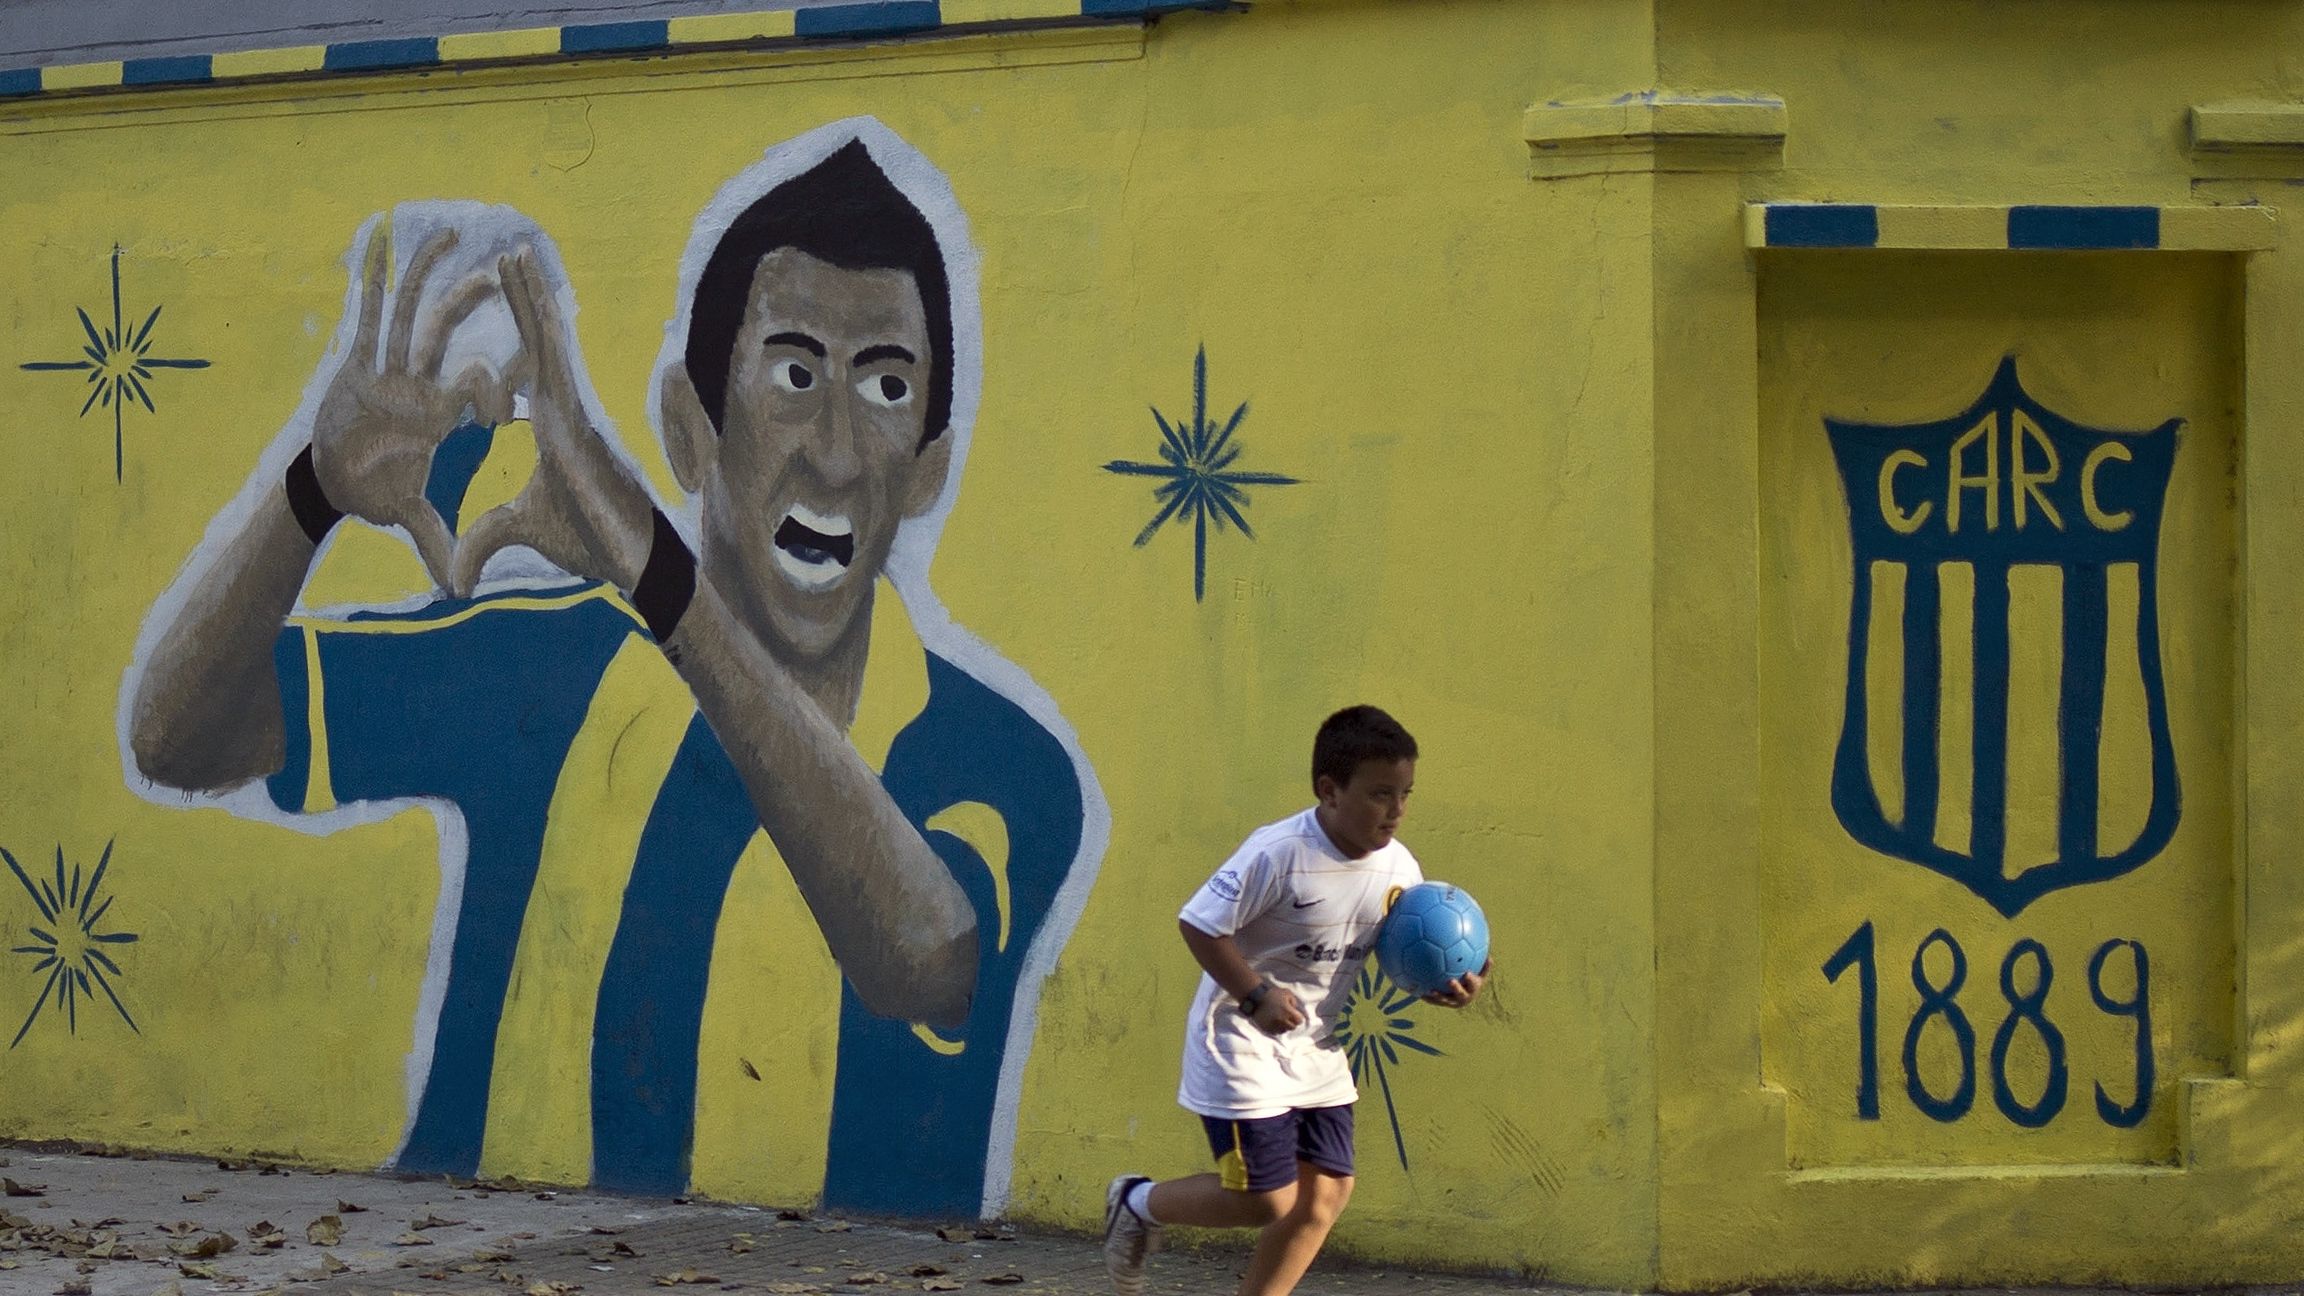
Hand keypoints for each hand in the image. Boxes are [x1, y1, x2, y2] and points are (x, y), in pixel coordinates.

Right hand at [311, 225, 516, 588]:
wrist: (337, 481)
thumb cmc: (377, 491)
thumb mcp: (409, 516)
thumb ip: (438, 546)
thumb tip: (461, 590)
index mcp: (438, 416)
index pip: (478, 390)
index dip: (499, 380)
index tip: (527, 354)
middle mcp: (417, 384)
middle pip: (449, 336)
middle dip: (472, 302)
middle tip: (502, 269)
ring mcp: (386, 368)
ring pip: (411, 312)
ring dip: (426, 274)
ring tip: (447, 234)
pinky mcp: (355, 360)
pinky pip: (364, 312)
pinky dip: (369, 278)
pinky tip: (377, 239)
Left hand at [452, 247, 654, 597]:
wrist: (628, 551)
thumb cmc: (588, 539)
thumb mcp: (517, 534)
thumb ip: (483, 542)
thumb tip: (452, 580)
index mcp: (550, 425)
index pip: (526, 371)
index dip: (516, 336)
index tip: (503, 308)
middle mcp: (560, 406)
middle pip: (537, 340)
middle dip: (521, 297)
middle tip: (504, 253)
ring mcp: (569, 403)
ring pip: (545, 335)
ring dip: (529, 291)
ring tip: (513, 250)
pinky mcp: (573, 406)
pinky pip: (550, 350)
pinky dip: (539, 315)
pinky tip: (529, 284)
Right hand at [1248, 984, 1304, 1035]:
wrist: (1255, 997)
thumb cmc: (1272, 994)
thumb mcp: (1286, 993)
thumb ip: (1294, 1001)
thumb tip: (1295, 1009)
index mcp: (1287, 1011)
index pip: (1299, 1021)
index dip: (1298, 1017)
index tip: (1295, 1014)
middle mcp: (1281, 1020)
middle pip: (1292, 1027)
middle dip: (1292, 1022)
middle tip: (1288, 1017)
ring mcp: (1274, 1025)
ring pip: (1284, 1031)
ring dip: (1284, 1026)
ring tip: (1280, 1019)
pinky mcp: (1266, 1028)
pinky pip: (1275, 1032)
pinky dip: (1276, 1029)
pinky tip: (1274, 1022)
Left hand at [1423, 958, 1489, 1008]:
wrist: (1465, 997)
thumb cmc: (1472, 981)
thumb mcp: (1480, 974)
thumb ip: (1485, 967)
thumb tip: (1490, 957)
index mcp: (1473, 990)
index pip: (1474, 985)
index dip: (1471, 980)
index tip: (1467, 973)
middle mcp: (1464, 998)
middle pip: (1460, 995)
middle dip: (1456, 989)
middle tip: (1450, 980)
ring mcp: (1452, 1002)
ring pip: (1445, 1000)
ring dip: (1438, 996)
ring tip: (1431, 990)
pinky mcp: (1442, 1004)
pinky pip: (1433, 1000)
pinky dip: (1426, 995)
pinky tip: (1417, 989)